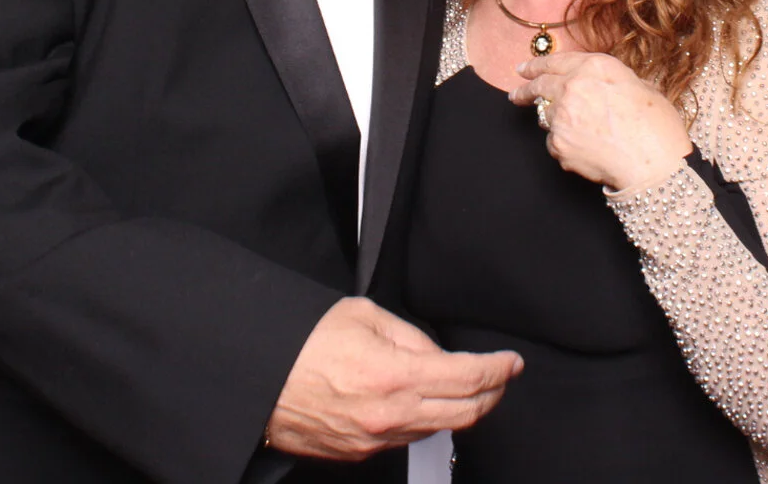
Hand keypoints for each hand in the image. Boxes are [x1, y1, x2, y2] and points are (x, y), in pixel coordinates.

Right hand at [265, 297, 522, 459]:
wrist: (257, 378)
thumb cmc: (301, 341)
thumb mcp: (363, 314)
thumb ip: (411, 335)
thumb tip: (437, 354)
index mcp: (396, 375)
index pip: (469, 378)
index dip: (498, 370)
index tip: (510, 363)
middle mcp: (390, 415)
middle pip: (465, 413)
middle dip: (491, 395)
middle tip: (499, 377)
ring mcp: (375, 440)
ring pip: (437, 429)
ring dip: (458, 409)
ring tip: (462, 386)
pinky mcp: (359, 453)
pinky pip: (406, 439)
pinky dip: (423, 420)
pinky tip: (420, 402)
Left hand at [509, 50, 692, 190]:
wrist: (653, 166)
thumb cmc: (657, 128)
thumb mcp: (642, 88)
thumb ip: (613, 82)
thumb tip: (602, 86)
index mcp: (594, 67)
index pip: (556, 61)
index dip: (536, 66)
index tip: (524, 70)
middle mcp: (572, 86)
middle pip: (538, 86)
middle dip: (524, 91)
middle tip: (516, 95)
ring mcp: (561, 116)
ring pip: (546, 116)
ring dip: (555, 121)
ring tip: (577, 132)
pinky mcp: (557, 144)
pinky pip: (555, 142)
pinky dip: (566, 146)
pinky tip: (587, 151)